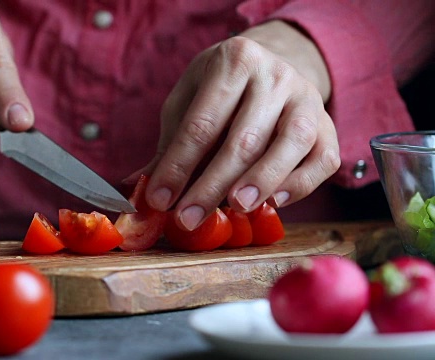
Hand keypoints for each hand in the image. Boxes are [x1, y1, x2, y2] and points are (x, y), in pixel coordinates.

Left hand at [142, 21, 340, 230]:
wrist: (269, 67)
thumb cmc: (219, 93)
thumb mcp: (187, 104)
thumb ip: (169, 146)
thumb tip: (137, 191)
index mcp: (234, 61)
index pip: (202, 122)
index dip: (178, 165)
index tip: (159, 199)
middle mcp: (275, 74)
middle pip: (244, 138)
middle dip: (212, 184)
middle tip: (188, 218)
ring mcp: (307, 98)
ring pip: (291, 144)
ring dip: (262, 181)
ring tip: (236, 208)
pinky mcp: (329, 125)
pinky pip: (322, 160)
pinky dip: (300, 184)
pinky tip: (274, 202)